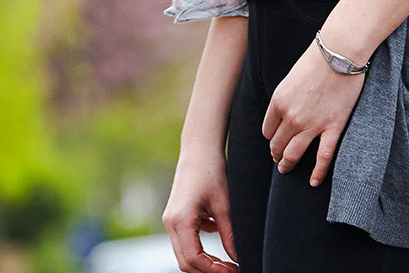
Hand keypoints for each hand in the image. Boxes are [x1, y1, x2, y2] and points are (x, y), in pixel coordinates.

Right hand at [162, 140, 238, 272]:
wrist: (200, 148)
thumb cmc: (212, 171)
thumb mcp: (224, 204)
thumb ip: (229, 234)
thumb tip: (238, 259)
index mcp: (180, 220)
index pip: (193, 258)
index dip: (214, 270)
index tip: (233, 270)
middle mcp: (170, 223)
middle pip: (186, 261)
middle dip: (208, 269)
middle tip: (232, 270)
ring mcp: (171, 220)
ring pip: (185, 253)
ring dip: (205, 260)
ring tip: (229, 262)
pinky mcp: (176, 217)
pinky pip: (187, 240)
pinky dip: (201, 246)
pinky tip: (219, 234)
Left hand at [262, 42, 366, 187]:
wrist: (340, 52)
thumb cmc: (318, 59)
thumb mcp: (292, 77)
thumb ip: (286, 97)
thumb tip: (286, 111)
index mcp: (278, 102)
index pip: (267, 130)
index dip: (270, 137)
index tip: (275, 139)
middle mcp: (292, 116)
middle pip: (277, 144)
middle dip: (276, 153)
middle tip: (278, 159)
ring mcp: (312, 124)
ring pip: (294, 154)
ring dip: (287, 164)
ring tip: (286, 169)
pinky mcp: (333, 127)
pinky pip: (323, 158)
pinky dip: (317, 173)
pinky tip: (312, 182)